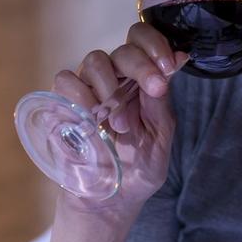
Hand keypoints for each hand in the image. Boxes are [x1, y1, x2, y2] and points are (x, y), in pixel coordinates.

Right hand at [51, 22, 188, 220]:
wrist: (110, 201)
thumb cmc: (137, 169)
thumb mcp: (160, 137)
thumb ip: (163, 100)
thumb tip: (178, 58)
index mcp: (140, 81)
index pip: (143, 40)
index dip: (155, 44)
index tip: (167, 67)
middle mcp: (114, 78)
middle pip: (123, 50)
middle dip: (141, 66)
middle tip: (153, 90)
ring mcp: (87, 88)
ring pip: (95, 60)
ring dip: (111, 88)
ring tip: (118, 123)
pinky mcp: (63, 102)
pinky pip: (66, 80)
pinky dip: (80, 96)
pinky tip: (91, 119)